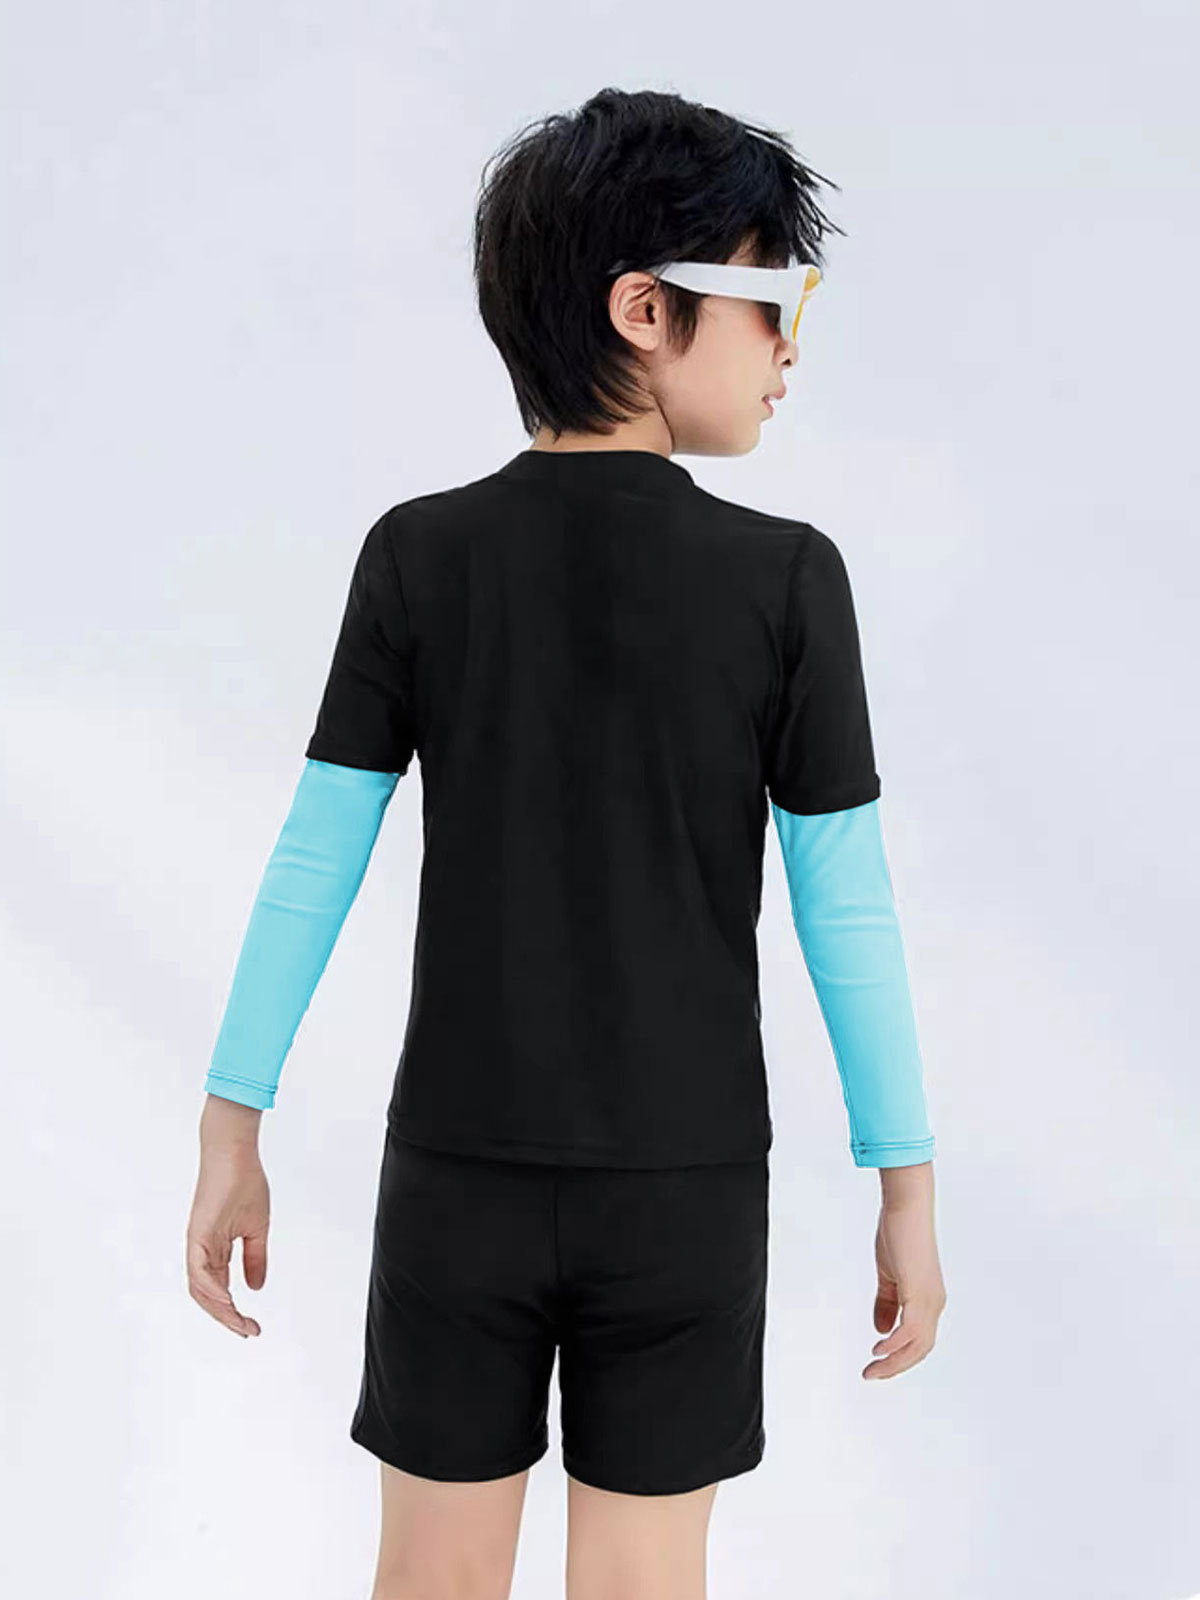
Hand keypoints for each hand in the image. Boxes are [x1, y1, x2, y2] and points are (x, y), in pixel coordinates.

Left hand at [186, 1098, 269, 1337]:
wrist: (235, 1153)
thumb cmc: (244, 1181)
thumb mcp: (257, 1228)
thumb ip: (255, 1258)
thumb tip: (255, 1287)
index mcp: (215, 1248)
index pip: (220, 1289)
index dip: (233, 1311)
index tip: (252, 1326)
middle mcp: (202, 1249)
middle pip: (207, 1295)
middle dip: (227, 1318)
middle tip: (247, 1331)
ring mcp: (198, 1243)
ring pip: (201, 1289)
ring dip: (219, 1310)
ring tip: (239, 1322)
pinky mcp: (197, 1235)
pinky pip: (199, 1271)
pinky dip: (211, 1289)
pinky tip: (227, 1300)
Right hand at [862, 1162, 945, 1379]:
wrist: (907, 1208)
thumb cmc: (899, 1234)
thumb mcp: (889, 1275)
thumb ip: (886, 1303)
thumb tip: (882, 1331)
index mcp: (928, 1299)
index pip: (919, 1340)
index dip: (900, 1356)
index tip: (877, 1364)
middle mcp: (934, 1304)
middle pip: (921, 1349)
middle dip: (896, 1366)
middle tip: (871, 1374)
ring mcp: (929, 1300)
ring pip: (918, 1346)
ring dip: (894, 1362)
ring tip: (872, 1370)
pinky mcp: (919, 1293)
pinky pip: (911, 1330)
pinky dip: (895, 1344)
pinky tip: (879, 1349)